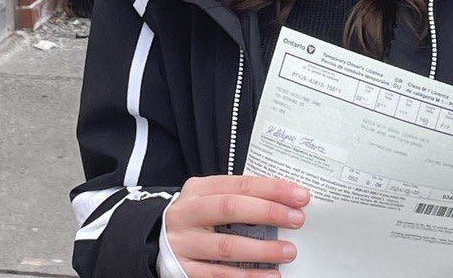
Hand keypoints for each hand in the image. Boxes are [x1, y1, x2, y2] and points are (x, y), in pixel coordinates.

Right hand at [163, 173, 308, 277]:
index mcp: (198, 189)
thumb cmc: (194, 218)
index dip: (271, 188)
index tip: (299, 195)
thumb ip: (236, 197)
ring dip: (262, 250)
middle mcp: (188, 213)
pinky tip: (269, 277)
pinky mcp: (185, 270)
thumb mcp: (207, 198)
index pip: (239, 184)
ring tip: (288, 251)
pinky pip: (219, 276)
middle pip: (230, 208)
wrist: (154, 242)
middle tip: (297, 219)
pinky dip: (247, 277)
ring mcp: (185, 243)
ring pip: (226, 246)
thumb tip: (282, 202)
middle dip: (268, 212)